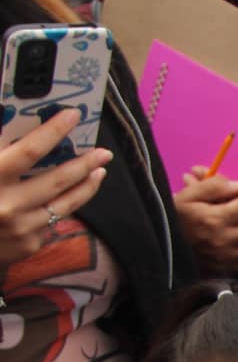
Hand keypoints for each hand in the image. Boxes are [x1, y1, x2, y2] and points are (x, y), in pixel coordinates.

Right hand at [0, 109, 112, 270]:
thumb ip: (1, 149)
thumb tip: (14, 124)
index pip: (31, 150)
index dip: (54, 131)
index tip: (73, 115)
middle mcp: (9, 205)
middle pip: (59, 180)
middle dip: (85, 163)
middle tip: (103, 151)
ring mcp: (21, 229)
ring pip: (65, 203)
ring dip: (86, 185)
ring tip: (99, 170)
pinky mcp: (28, 245)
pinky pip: (51, 221)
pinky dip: (63, 206)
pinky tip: (72, 195)